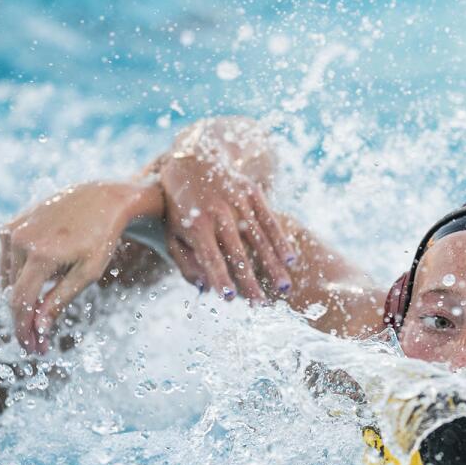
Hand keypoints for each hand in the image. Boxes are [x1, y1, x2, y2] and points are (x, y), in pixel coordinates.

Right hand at [0, 182, 150, 353]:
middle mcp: (19, 241)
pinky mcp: (9, 225)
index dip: (23, 330)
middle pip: (13, 294)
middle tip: (41, 342)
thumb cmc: (100, 238)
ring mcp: (12, 231)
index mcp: (41, 255)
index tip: (32, 348)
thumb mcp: (87, 273)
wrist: (100, 199)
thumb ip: (59, 301)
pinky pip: (8, 261)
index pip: (20, 303)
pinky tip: (40, 279)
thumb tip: (38, 328)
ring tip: (44, 309)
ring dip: (23, 298)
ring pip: (9, 280)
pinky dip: (20, 277)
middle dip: (25, 320)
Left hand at [159, 149, 296, 302]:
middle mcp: (219, 212)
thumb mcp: (173, 233)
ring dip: (273, 265)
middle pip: (238, 252)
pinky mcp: (252, 192)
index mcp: (197, 225)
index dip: (220, 277)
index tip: (229, 298)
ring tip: (285, 289)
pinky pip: (270, 219)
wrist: (192, 160)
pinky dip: (281, 240)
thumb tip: (204, 289)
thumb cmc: (180, 207)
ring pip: (259, 238)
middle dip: (250, 280)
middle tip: (262, 304)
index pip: (210, 257)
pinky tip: (292, 260)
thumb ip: (185, 262)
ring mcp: (238, 201)